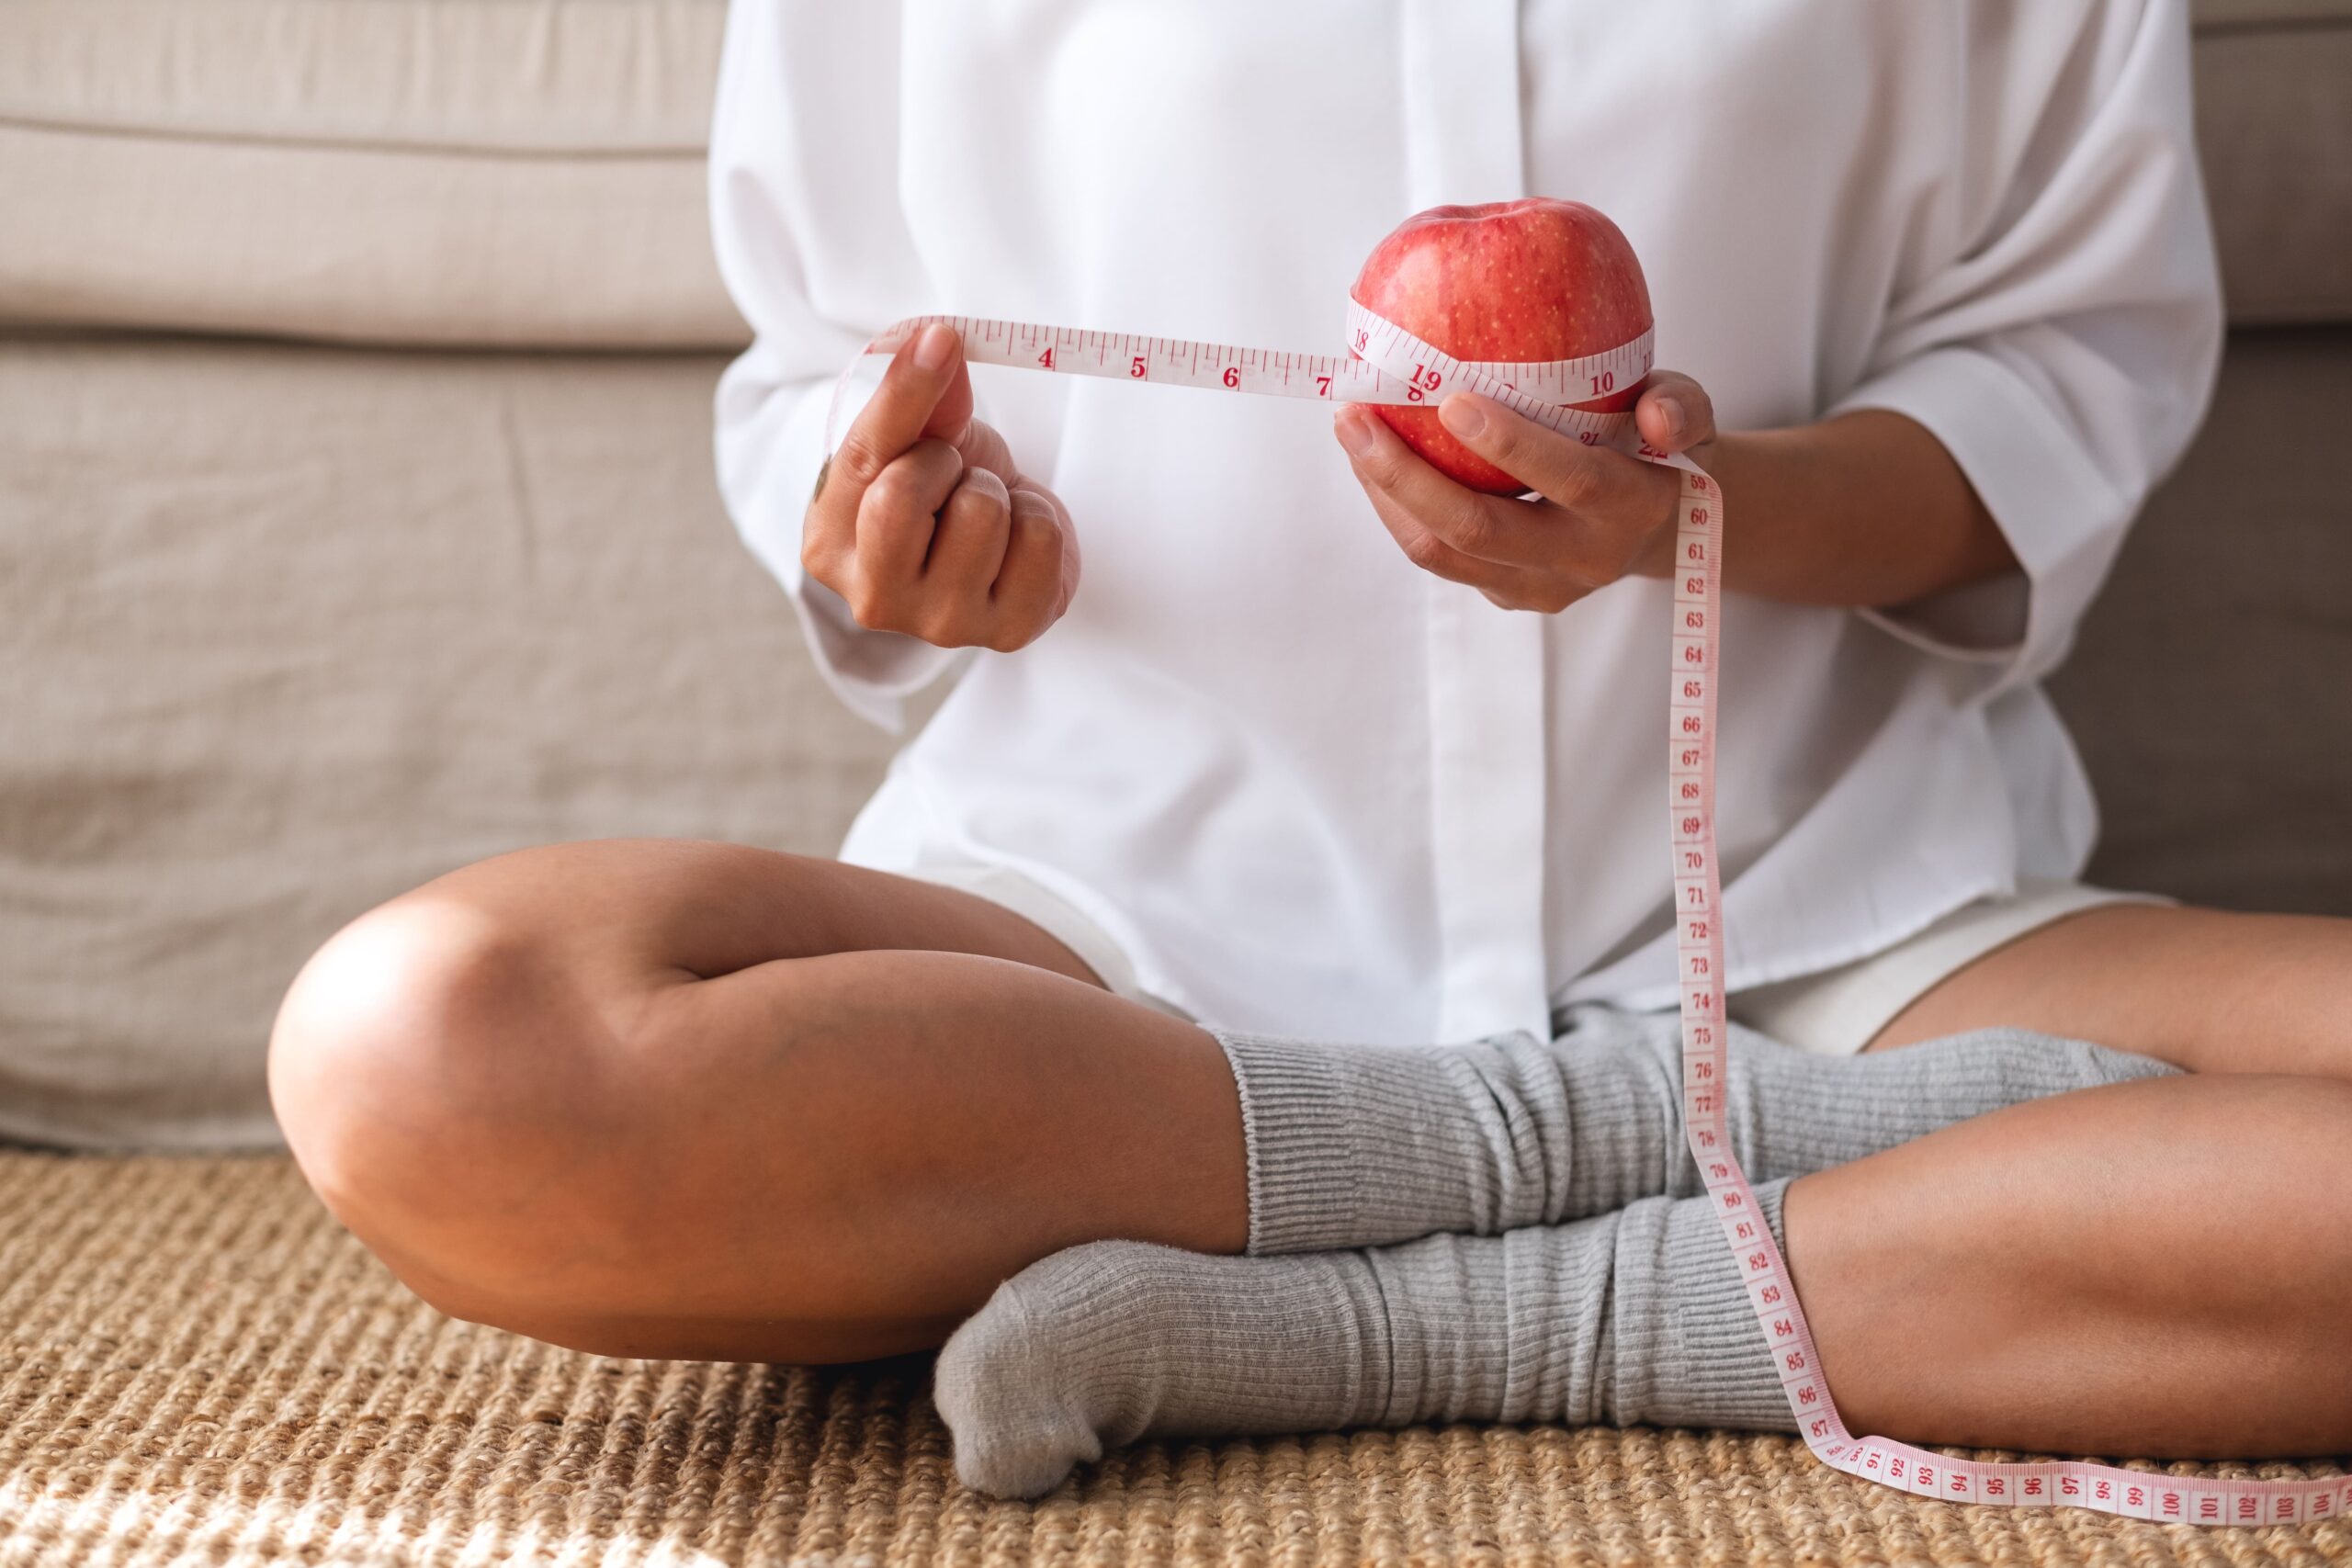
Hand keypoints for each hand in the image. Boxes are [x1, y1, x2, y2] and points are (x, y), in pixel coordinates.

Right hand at [805, 323, 1079, 650]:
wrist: (996, 547)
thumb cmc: (939, 487)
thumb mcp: (917, 438)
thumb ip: (918, 397)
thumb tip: (935, 339)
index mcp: (828, 544)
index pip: (863, 459)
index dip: (904, 391)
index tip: (938, 339)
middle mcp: (873, 599)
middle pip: (902, 497)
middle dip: (943, 463)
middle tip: (951, 474)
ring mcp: (940, 624)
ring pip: (981, 513)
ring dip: (996, 491)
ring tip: (984, 508)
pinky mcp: (1008, 631)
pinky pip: (1039, 539)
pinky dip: (1037, 520)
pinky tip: (1017, 539)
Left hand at [1333, 372, 1715, 612]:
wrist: (1665, 525)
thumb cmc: (1660, 447)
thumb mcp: (1689, 413)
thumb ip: (1680, 406)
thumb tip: (1657, 414)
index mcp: (1632, 507)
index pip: (1571, 479)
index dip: (1512, 445)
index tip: (1452, 399)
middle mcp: (1582, 558)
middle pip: (1479, 530)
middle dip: (1408, 476)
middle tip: (1357, 416)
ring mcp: (1539, 586)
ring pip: (1442, 553)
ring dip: (1386, 494)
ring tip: (1351, 432)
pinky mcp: (1507, 593)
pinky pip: (1438, 557)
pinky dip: (1397, 510)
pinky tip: (1370, 460)